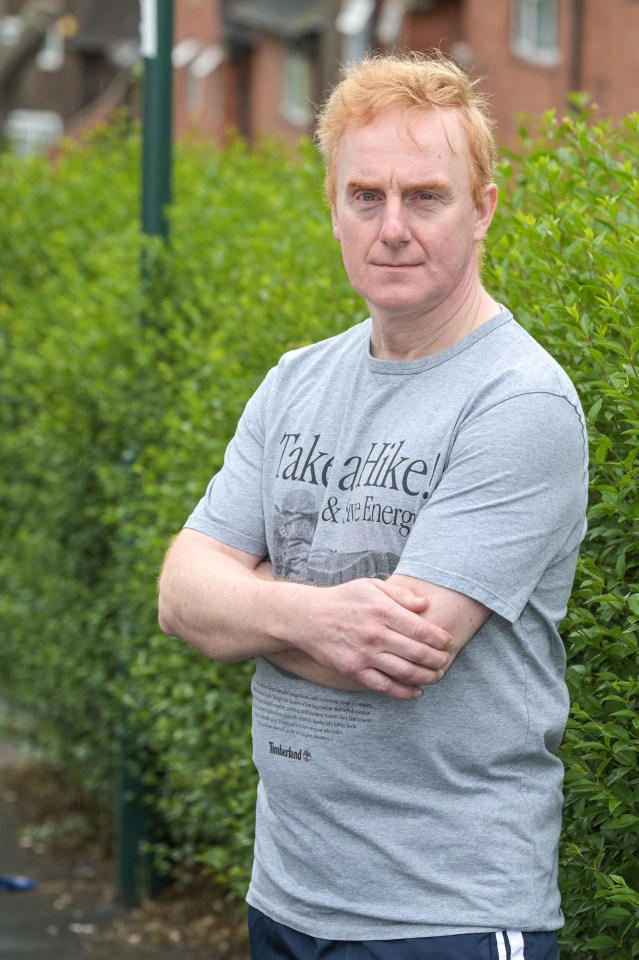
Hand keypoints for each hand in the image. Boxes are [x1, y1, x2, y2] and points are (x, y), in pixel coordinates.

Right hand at [286, 578, 452, 699]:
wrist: (307, 617)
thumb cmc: (343, 599)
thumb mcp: (370, 586)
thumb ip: (400, 595)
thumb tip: (425, 605)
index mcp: (382, 611)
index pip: (421, 629)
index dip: (440, 639)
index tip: (447, 641)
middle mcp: (375, 634)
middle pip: (418, 653)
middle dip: (438, 659)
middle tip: (445, 660)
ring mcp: (364, 655)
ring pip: (405, 672)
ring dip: (427, 677)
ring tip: (436, 675)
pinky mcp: (354, 670)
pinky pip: (385, 686)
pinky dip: (404, 692)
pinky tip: (416, 692)